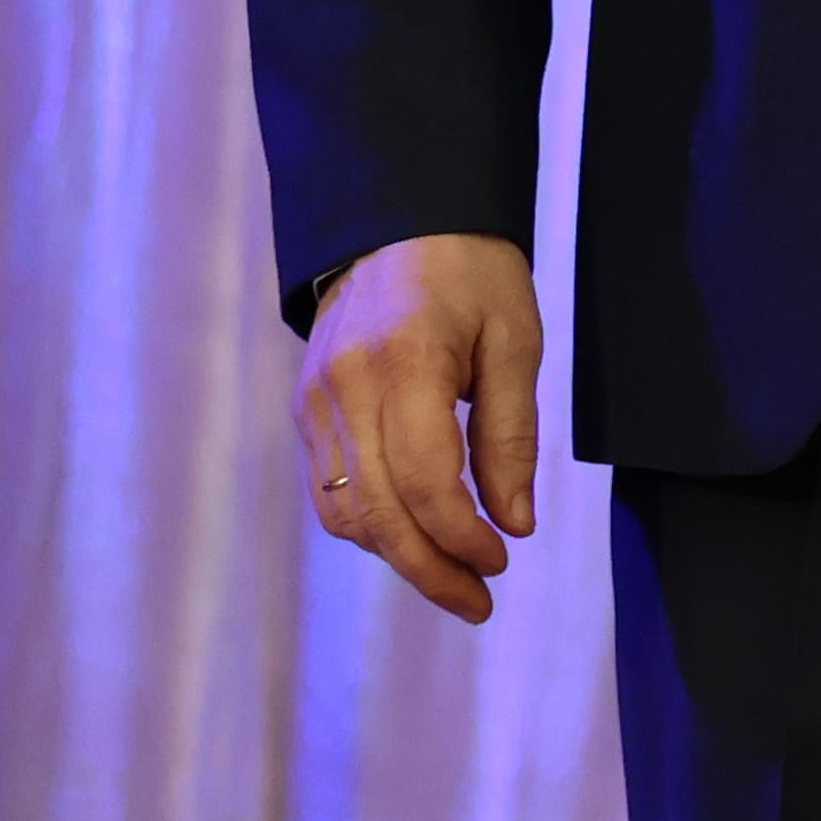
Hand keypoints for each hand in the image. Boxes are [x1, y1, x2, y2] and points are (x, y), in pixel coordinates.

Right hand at [298, 232, 546, 621]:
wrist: (398, 218)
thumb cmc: (472, 272)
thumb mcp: (514, 339)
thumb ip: (512, 434)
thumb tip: (513, 523)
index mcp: (403, 362)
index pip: (423, 481)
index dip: (461, 537)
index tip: (502, 560)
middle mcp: (344, 388)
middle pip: (376, 511)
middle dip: (429, 569)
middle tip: (479, 602)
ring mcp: (315, 400)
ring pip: (344, 511)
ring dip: (398, 556)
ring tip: (455, 578)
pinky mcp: (305, 408)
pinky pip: (329, 489)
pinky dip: (371, 525)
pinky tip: (417, 536)